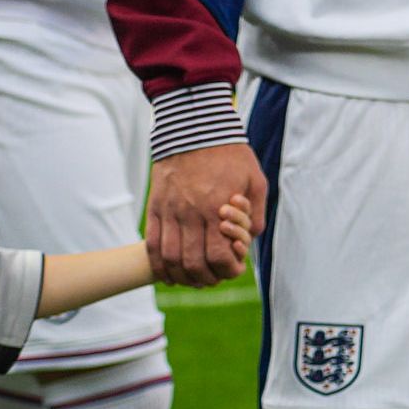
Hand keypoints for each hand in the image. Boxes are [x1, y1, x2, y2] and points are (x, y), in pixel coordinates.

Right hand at [146, 142, 264, 286]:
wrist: (194, 129)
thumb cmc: (230, 155)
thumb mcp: (256, 181)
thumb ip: (254, 214)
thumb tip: (248, 240)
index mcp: (216, 208)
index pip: (217, 255)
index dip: (226, 270)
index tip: (234, 269)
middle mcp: (189, 214)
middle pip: (192, 262)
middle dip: (206, 278)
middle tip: (214, 278)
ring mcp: (168, 211)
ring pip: (169, 257)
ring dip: (181, 275)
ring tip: (193, 279)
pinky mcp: (154, 208)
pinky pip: (152, 244)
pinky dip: (158, 264)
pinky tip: (168, 274)